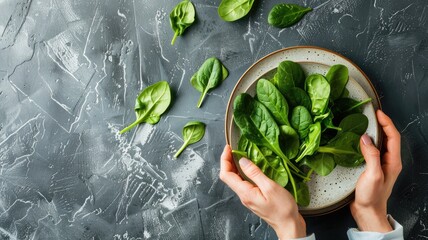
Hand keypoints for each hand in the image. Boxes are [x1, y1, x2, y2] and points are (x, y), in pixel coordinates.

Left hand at [219, 145, 305, 238]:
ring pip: (236, 180)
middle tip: (233, 149)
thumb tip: (242, 160)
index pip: (226, 175)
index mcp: (244, 192)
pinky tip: (251, 167)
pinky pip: (244, 183)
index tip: (229, 148)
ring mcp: (248, 197)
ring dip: (235, 166)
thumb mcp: (270, 187)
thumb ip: (255, 173)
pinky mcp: (254, 197)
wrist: (289, 225)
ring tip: (240, 154)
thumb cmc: (282, 208)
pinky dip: (243, 172)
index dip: (224, 160)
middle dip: (228, 161)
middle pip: (228, 176)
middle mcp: (243, 195)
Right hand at [351, 110, 401, 231]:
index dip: (387, 123)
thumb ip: (371, 155)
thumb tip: (365, 138)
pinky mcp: (372, 167)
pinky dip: (367, 141)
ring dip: (375, 132)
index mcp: (393, 162)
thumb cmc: (371, 196)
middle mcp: (389, 161)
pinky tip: (358, 140)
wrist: (367, 211)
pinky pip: (372, 150)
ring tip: (365, 123)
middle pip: (389, 138)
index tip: (378, 113)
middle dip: (382, 124)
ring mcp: (381, 164)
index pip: (393, 137)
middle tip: (371, 115)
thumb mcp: (372, 174)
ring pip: (380, 143)